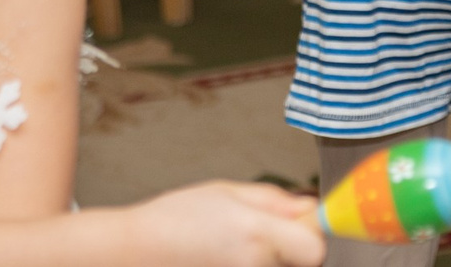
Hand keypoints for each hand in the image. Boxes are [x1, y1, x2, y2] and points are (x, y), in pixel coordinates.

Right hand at [104, 180, 325, 264]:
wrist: (134, 253)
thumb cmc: (175, 219)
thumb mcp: (229, 191)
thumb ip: (276, 202)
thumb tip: (312, 209)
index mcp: (256, 234)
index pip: (316, 250)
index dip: (313, 234)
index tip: (302, 224)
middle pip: (304, 265)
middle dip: (294, 248)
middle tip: (265, 234)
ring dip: (274, 258)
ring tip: (240, 248)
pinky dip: (257, 266)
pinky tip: (231, 259)